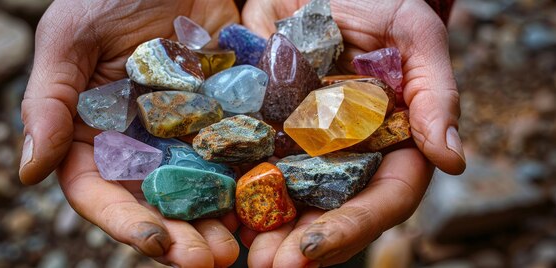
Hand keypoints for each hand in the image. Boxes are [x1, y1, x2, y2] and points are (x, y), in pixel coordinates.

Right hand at [19, 1, 240, 266]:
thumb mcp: (70, 38)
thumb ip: (50, 102)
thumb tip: (29, 171)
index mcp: (94, 133)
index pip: (101, 190)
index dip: (126, 223)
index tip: (157, 244)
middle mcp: (140, 141)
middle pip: (157, 201)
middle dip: (182, 234)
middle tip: (212, 259)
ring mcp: (187, 130)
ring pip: (202, 187)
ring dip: (221, 219)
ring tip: (242, 245)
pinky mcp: (226, 112)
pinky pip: (240, 150)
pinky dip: (253, 178)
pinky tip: (272, 200)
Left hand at [241, 0, 464, 265]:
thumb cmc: (370, 0)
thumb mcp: (410, 33)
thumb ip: (434, 92)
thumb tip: (452, 159)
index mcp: (391, 140)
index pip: (383, 196)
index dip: (354, 225)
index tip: (318, 246)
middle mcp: (348, 153)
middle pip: (333, 212)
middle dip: (306, 243)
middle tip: (272, 265)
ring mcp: (305, 146)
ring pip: (292, 201)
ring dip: (270, 232)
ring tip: (248, 253)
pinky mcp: (266, 131)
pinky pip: (251, 168)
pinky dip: (238, 195)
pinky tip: (220, 215)